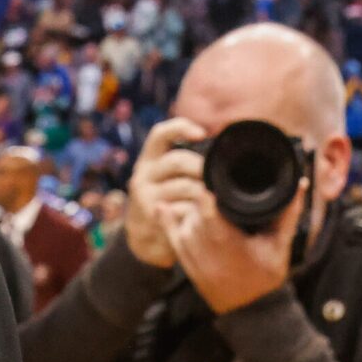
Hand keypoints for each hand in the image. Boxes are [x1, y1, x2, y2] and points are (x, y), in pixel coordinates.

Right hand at [124, 119, 208, 269]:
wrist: (143, 234)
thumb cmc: (163, 196)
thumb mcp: (164, 175)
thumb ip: (183, 162)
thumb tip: (218, 147)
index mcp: (149, 158)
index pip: (160, 134)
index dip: (181, 128)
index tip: (202, 134)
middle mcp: (144, 174)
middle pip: (177, 160)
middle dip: (201, 166)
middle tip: (218, 174)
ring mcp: (146, 196)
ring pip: (184, 186)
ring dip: (204, 190)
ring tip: (216, 194)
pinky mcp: (153, 216)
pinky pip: (183, 209)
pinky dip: (198, 210)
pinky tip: (205, 212)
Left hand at [169, 178, 303, 315]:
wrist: (250, 311)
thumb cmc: (267, 278)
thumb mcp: (280, 245)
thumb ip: (288, 214)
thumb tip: (300, 183)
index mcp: (230, 244)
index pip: (209, 211)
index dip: (208, 193)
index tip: (213, 180)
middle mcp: (207, 251)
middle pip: (195, 214)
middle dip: (202, 200)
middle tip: (211, 187)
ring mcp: (194, 259)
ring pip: (183, 223)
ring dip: (190, 211)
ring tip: (201, 201)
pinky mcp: (186, 264)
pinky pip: (171, 237)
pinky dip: (168, 221)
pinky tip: (164, 206)